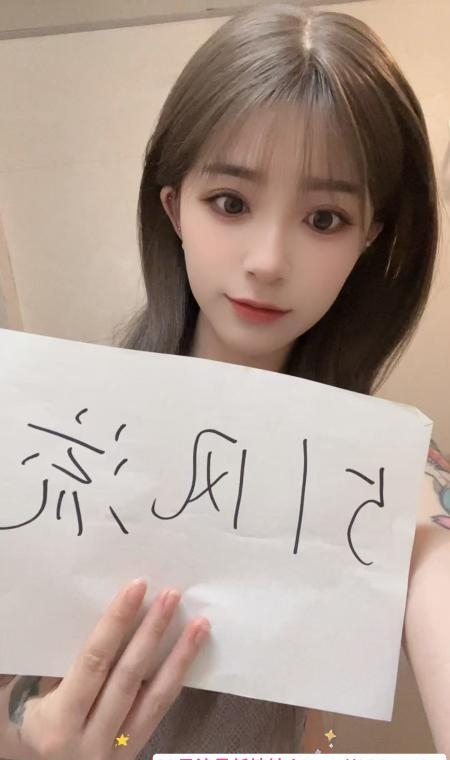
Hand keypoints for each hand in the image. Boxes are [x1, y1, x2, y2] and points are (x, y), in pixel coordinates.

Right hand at [1, 579, 209, 758]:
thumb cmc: (38, 722)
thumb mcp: (37, 697)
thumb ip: (68, 668)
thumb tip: (109, 619)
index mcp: (59, 721)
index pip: (94, 661)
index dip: (116, 621)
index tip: (136, 587)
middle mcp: (90, 740)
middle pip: (129, 675)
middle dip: (152, 631)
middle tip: (171, 594)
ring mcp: (116, 751)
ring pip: (155, 696)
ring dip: (179, 656)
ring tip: (200, 623)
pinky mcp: (135, 752)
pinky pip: (160, 712)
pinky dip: (177, 679)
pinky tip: (190, 654)